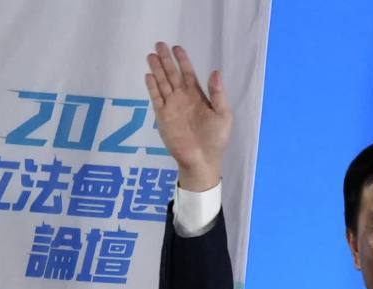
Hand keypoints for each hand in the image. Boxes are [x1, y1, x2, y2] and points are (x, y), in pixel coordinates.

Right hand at [145, 42, 232, 191]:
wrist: (203, 160)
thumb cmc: (216, 139)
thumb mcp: (223, 115)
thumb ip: (218, 94)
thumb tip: (216, 72)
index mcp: (198, 96)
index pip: (188, 74)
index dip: (183, 61)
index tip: (177, 48)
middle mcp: (183, 98)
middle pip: (172, 75)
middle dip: (166, 60)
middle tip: (159, 44)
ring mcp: (172, 107)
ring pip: (162, 83)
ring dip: (157, 69)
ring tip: (151, 55)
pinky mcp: (163, 117)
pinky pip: (156, 98)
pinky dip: (152, 87)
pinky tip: (149, 75)